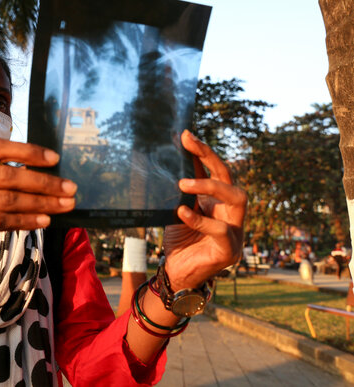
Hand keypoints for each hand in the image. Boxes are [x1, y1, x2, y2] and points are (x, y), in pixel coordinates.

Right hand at [0, 139, 76, 263]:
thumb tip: (46, 174)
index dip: (27, 151)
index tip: (55, 159)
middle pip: (6, 175)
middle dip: (43, 182)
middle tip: (70, 188)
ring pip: (7, 200)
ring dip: (41, 203)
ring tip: (64, 206)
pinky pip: (1, 221)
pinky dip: (26, 221)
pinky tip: (44, 220)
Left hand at [163, 130, 246, 290]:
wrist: (176, 273)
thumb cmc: (179, 241)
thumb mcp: (178, 209)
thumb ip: (183, 190)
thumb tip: (172, 157)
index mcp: (219, 201)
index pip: (217, 170)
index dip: (203, 152)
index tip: (185, 135)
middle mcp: (232, 212)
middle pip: (230, 177)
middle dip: (211, 159)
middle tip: (188, 147)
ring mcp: (236, 231)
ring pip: (237, 198)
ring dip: (210, 186)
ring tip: (182, 184)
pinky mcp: (230, 251)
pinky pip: (221, 230)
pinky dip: (200, 220)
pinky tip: (181, 213)